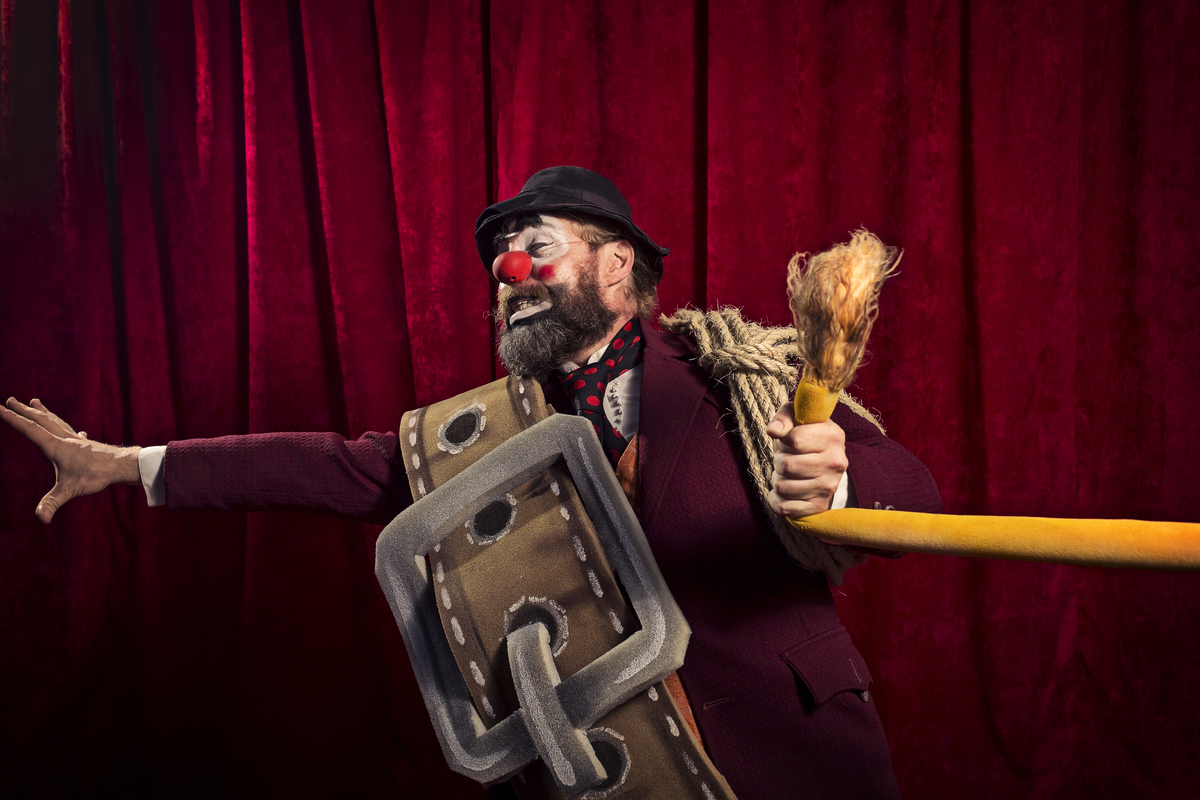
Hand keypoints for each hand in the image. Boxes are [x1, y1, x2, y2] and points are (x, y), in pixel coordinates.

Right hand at [1, 398, 141, 522]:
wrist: (124, 465)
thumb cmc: (97, 475)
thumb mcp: (71, 490)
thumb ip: (53, 503)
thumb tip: (41, 518)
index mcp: (56, 446)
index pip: (29, 429)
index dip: (12, 419)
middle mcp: (65, 439)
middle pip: (41, 420)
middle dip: (24, 410)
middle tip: (10, 399)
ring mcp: (77, 440)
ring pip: (56, 422)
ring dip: (43, 413)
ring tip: (35, 402)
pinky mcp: (88, 445)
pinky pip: (72, 432)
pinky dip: (67, 427)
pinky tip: (76, 432)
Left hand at [765, 399, 847, 518]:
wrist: (823, 459)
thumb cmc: (804, 433)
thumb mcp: (795, 416)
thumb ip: (784, 417)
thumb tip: (774, 431)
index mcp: (833, 436)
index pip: (796, 440)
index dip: (784, 440)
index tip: (789, 440)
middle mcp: (836, 463)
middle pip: (787, 466)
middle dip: (778, 461)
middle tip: (786, 458)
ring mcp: (829, 486)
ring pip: (783, 487)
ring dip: (777, 479)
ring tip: (787, 473)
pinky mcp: (820, 505)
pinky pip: (785, 508)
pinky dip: (776, 499)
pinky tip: (783, 490)